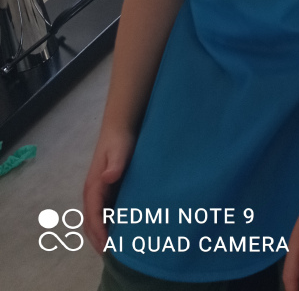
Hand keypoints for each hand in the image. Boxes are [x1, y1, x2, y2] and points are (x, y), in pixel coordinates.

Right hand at [83, 126, 135, 252]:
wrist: (119, 128)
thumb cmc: (119, 140)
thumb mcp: (119, 150)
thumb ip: (115, 164)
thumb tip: (108, 178)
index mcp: (93, 187)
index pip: (92, 216)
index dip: (99, 232)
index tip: (107, 247)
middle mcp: (93, 193)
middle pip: (91, 222)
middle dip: (98, 239)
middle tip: (111, 255)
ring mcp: (99, 193)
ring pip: (97, 219)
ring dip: (103, 234)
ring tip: (116, 249)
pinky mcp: (107, 190)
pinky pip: (105, 212)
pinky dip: (109, 224)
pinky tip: (121, 231)